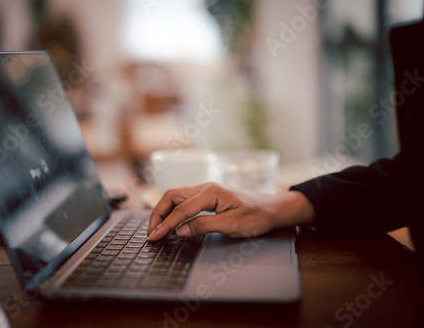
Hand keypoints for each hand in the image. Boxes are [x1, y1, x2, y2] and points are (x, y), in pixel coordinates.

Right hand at [147, 182, 314, 240]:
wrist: (272, 209)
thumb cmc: (256, 216)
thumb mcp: (231, 224)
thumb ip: (203, 226)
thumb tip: (180, 230)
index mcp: (211, 192)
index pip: (181, 209)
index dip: (166, 224)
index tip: (155, 236)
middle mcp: (205, 188)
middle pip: (172, 196)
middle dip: (158, 213)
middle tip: (151, 231)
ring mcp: (205, 190)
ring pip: (176, 196)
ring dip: (164, 210)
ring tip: (157, 227)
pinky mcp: (207, 196)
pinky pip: (184, 200)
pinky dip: (173, 209)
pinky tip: (170, 220)